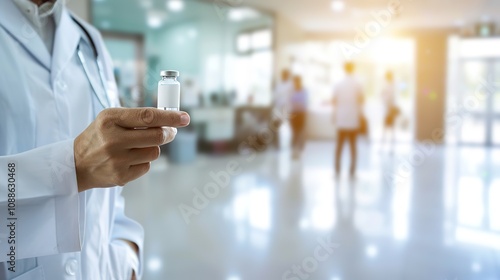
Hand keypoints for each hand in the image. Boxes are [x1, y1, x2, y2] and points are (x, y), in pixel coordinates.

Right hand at [74, 108, 189, 191]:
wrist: (77, 164)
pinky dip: (143, 162)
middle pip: (157, 136)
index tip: (185, 118)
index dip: (170, 117)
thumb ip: (137, 117)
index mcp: (110, 119)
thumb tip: (169, 120)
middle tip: (169, 132)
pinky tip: (129, 159)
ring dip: (153, 148)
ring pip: (154, 152)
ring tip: (138, 146)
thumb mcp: (110, 119)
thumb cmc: (99, 136)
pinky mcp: (121, 176)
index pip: (148, 116)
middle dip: (168, 133)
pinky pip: (147, 166)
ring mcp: (117, 160)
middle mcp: (113, 139)